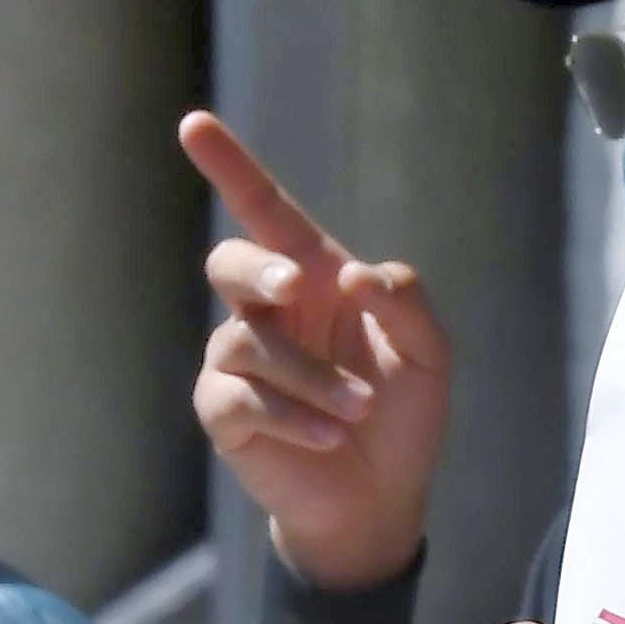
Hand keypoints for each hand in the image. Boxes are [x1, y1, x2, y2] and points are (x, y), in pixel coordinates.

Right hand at [184, 110, 452, 594]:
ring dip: (314, 379)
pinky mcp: (224, 411)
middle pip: (233, 262)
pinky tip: (333, 436)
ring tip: (358, 413)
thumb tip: (355, 274)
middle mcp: (268, 312)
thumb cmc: (401, 419)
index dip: (231, 168)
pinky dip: (296, 417)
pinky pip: (243, 398)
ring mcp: (238, 361)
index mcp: (316, 282)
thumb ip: (407, 305)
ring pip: (250, 343)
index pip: (266, 213)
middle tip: (297, 286)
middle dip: (261, 269)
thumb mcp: (429, 358)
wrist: (380, 501)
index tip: (194, 123)